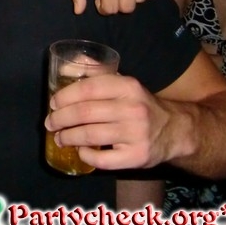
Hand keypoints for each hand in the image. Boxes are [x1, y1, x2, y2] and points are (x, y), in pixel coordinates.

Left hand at [45, 74, 171, 170]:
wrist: (175, 130)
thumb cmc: (139, 104)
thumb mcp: (123, 83)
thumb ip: (95, 72)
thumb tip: (65, 65)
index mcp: (128, 86)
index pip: (88, 88)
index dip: (65, 96)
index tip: (52, 104)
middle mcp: (133, 109)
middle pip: (84, 113)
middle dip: (60, 119)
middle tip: (50, 123)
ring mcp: (136, 134)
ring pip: (90, 136)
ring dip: (68, 137)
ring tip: (59, 138)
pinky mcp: (137, 157)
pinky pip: (102, 160)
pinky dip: (86, 155)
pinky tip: (81, 151)